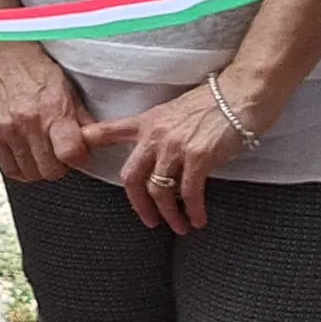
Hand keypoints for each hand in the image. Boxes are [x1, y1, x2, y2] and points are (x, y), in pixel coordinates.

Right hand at [0, 41, 92, 183]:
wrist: (2, 54)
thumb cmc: (36, 69)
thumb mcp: (68, 89)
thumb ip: (81, 120)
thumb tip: (93, 143)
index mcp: (51, 111)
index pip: (71, 155)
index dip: (79, 158)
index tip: (78, 151)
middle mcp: (27, 124)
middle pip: (50, 171)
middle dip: (60, 166)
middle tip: (60, 151)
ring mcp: (6, 131)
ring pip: (30, 174)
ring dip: (40, 168)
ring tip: (43, 152)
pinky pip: (8, 168)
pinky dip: (21, 168)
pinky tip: (27, 156)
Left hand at [85, 83, 253, 231]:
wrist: (243, 94)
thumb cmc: (216, 103)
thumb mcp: (177, 111)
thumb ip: (162, 132)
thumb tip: (160, 156)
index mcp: (148, 122)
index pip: (110, 131)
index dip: (90, 142)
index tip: (76, 154)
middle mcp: (156, 135)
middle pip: (131, 177)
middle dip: (139, 205)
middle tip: (150, 221)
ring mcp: (175, 146)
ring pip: (159, 190)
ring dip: (170, 215)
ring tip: (181, 227)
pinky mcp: (198, 157)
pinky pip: (189, 194)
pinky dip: (194, 212)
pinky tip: (199, 220)